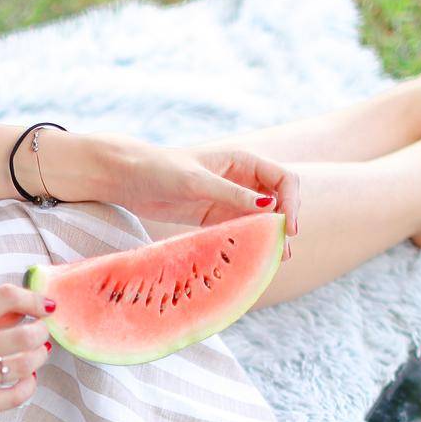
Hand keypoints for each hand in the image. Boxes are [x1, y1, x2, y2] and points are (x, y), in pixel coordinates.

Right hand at [0, 284, 53, 421]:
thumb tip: (15, 310)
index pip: (5, 298)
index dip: (33, 297)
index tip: (44, 304)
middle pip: (24, 334)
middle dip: (41, 330)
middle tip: (41, 331)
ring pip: (23, 365)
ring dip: (38, 357)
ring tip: (37, 353)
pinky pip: (11, 397)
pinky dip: (28, 386)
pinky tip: (28, 379)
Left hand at [92, 133, 299, 259]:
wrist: (128, 179)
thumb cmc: (161, 170)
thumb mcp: (197, 182)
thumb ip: (232, 194)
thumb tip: (270, 207)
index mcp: (243, 161)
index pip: (283, 180)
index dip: (292, 202)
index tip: (288, 227)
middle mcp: (241, 179)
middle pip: (278, 201)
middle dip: (285, 223)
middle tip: (284, 251)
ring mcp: (229, 199)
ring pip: (261, 220)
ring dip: (270, 237)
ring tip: (277, 260)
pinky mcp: (215, 217)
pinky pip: (240, 231)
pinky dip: (250, 243)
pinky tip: (253, 259)